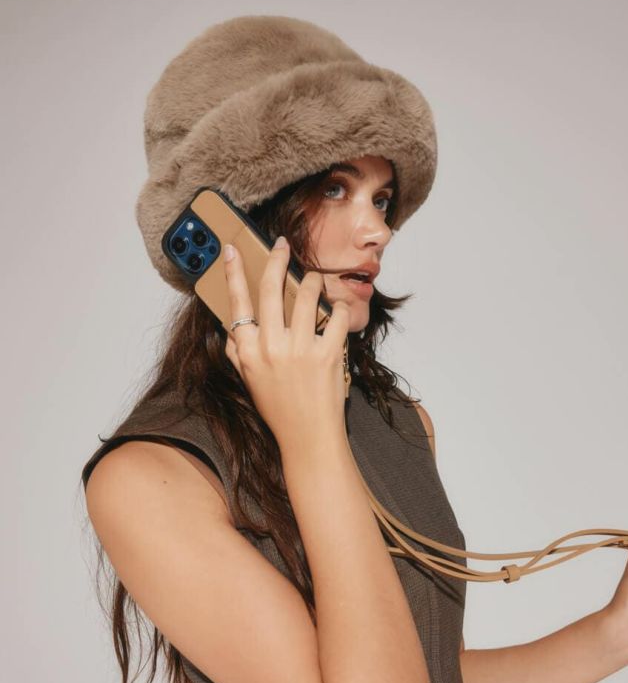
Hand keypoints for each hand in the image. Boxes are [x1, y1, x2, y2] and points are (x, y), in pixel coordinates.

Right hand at [222, 237, 350, 448]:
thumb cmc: (279, 409)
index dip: (234, 272)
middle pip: (272, 288)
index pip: (237, 302)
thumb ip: (239, 352)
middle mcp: (271, 346)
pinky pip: (336, 316)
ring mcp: (300, 349)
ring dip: (313, 281)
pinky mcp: (327, 354)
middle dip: (278, 259)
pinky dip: (339, 309)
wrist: (308, 437)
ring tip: (315, 279)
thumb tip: (232, 326)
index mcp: (248, 350)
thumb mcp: (249, 380)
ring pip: (307, 295)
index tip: (233, 250)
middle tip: (284, 246)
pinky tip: (338, 310)